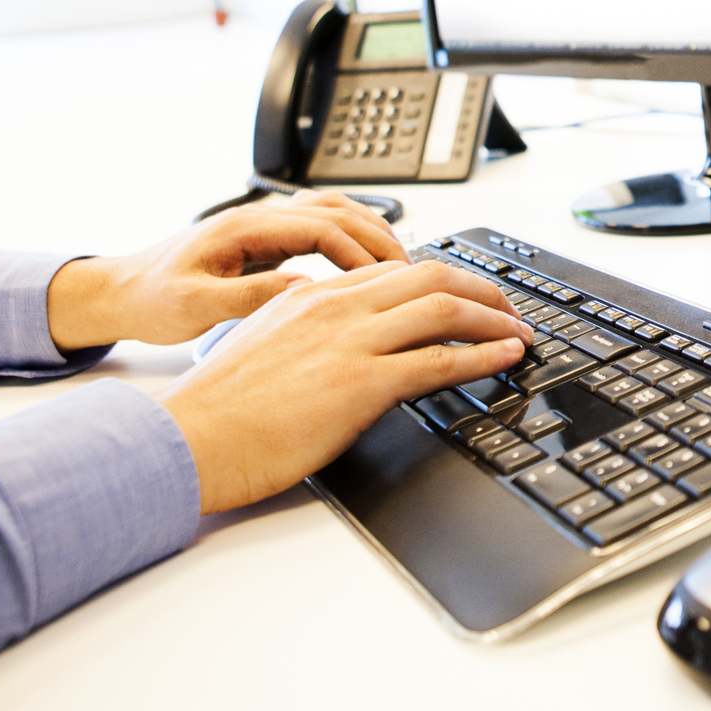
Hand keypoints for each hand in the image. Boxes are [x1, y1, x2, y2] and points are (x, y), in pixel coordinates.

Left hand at [45, 191, 407, 350]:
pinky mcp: (267, 237)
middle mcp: (258, 216)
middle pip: (338, 211)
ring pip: (336, 211)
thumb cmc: (150, 299)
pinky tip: (370, 265)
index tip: (386, 281)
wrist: (120, 291)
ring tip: (403, 269)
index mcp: (243, 227)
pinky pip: (324, 225)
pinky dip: (355, 238)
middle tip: (412, 275)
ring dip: (373, 234)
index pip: (320, 227)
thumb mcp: (193, 307)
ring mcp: (264, 223)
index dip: (359, 253)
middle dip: (380, 240)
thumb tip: (300, 287)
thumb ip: (246, 296)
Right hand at [155, 260, 534, 512]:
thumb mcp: (266, 346)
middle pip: (431, 276)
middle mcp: (336, 307)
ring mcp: (351, 342)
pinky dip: (482, 355)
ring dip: (493, 318)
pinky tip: (505, 358)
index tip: (467, 296)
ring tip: (519, 333)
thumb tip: (338, 344)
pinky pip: (438, 360)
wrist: (190, 439)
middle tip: (509, 310)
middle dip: (482, 289)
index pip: (394, 271)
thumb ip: (307, 333)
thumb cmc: (219, 409)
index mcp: (312, 295)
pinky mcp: (361, 384)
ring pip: (443, 307)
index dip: (443, 280)